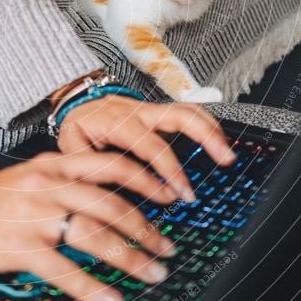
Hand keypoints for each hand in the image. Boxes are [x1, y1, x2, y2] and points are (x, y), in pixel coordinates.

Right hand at [0, 151, 177, 300]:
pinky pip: (67, 272)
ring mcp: (35, 215)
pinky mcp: (21, 248)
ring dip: (131, 257)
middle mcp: (48, 184)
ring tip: (153, 273)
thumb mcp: (28, 176)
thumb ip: (62, 182)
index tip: (169, 195)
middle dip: (147, 228)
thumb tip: (103, 201)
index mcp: (53, 164)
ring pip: (97, 234)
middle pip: (111, 203)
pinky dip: (95, 289)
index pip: (110, 165)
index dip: (146, 180)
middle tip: (167, 247)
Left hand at [57, 97, 235, 202]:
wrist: (76, 103)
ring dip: (212, 130)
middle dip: (205, 138)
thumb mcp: (72, 149)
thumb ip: (87, 170)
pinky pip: (188, 112)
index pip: (150, 145)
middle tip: (224, 161)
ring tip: (228, 155)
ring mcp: (151, 109)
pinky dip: (206, 126)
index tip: (178, 194)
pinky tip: (218, 143)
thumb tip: (106, 197)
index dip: (168, 170)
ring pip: (189, 110)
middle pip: (180, 116)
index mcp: (117, 121)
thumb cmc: (77, 128)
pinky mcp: (159, 112)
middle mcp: (138, 111)